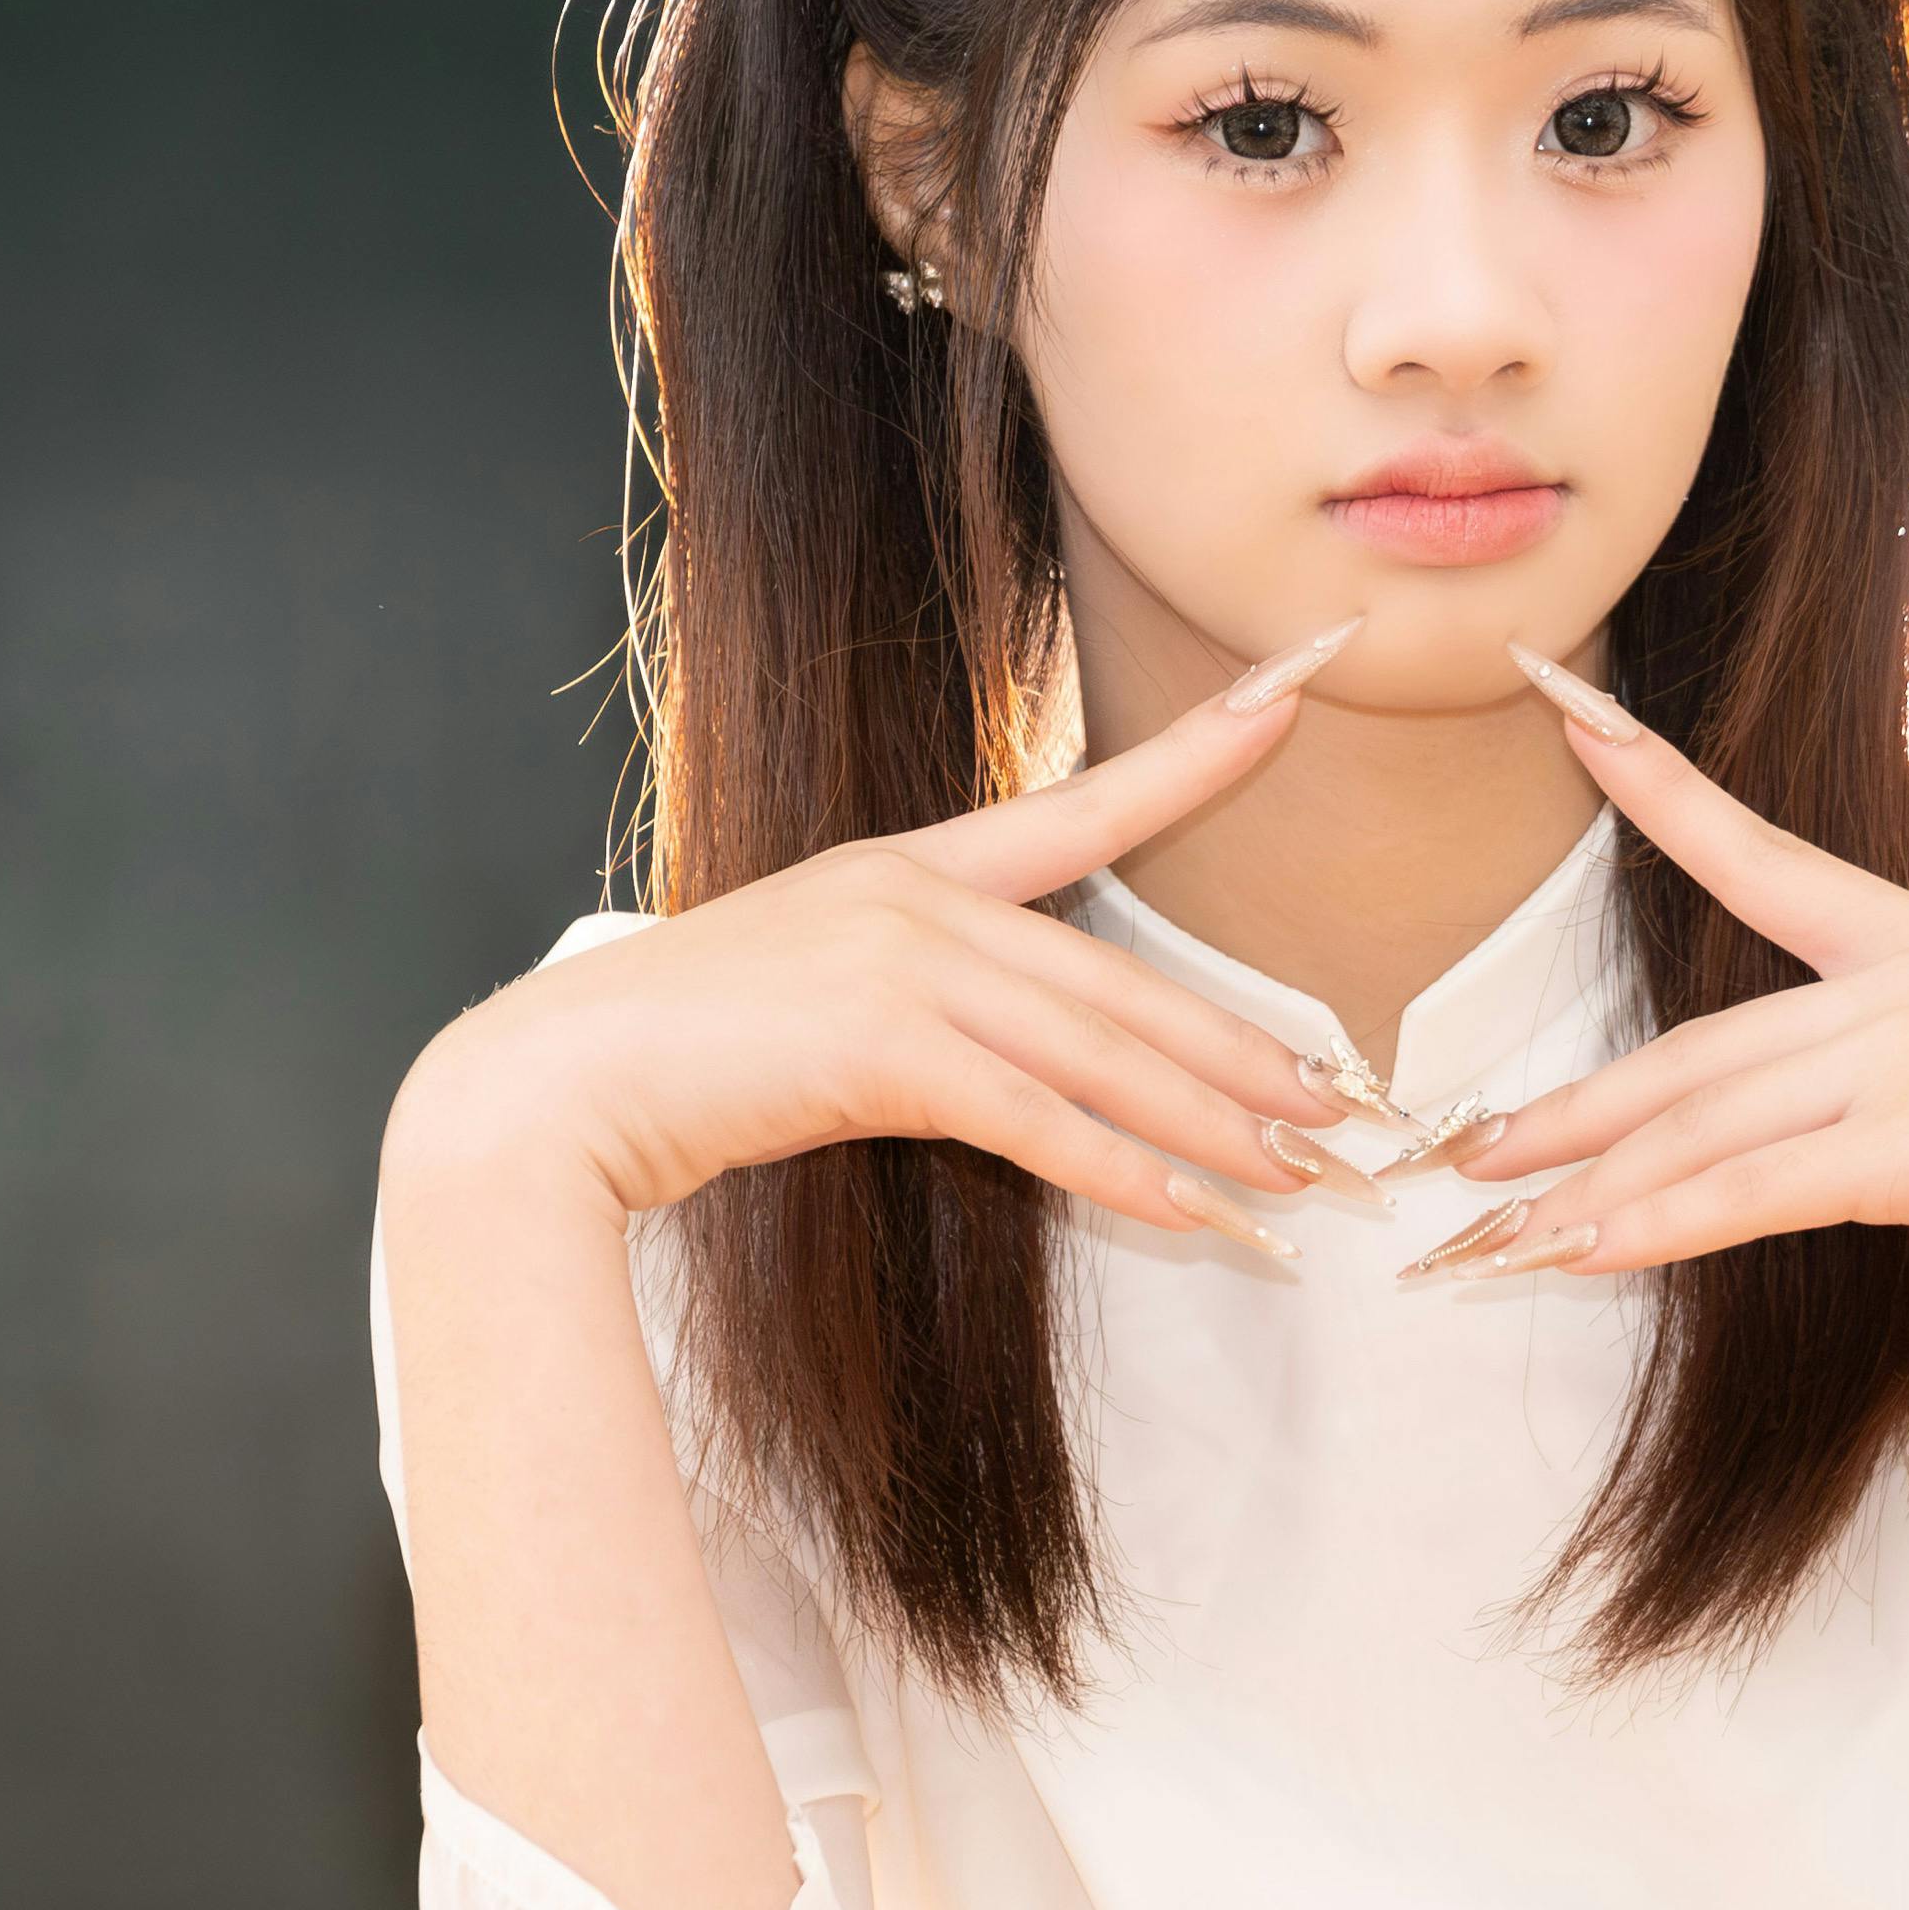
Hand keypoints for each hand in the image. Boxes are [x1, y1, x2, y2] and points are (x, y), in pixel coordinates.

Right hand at [393, 621, 1378, 1256]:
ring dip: (1218, 1130)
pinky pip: (1042, 1123)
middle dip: (1249, 1056)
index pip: (1086, 802)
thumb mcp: (807, 997)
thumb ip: (914, 1007)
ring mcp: (901, 964)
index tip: (1299, 692)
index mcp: (908, 865)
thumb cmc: (674, 1059)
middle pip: (1125, 982)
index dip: (1201, 748)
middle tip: (1354, 1107)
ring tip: (1310, 1178)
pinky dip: (1131, 1175)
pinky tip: (1201, 1217)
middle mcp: (919, 899)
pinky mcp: (880, 1048)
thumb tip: (1015, 1061)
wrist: (554, 1087)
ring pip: (1104, 1057)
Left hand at [1439, 645, 1908, 1282]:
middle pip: (1685, 1054)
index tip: (1567, 711)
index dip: (1652, 780)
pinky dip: (1650, 1225)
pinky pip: (1746, 1190)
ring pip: (1694, 1128)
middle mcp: (1885, 988)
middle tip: (1455, 1153)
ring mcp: (1894, 1061)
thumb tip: (1900, 1122)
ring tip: (1481, 1238)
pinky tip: (1574, 1255)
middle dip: (1562, 1114)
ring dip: (1579, 1194)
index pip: (1752, 848)